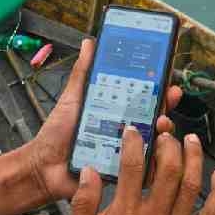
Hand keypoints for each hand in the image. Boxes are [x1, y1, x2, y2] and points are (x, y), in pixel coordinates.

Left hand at [21, 39, 182, 203]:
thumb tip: (89, 43)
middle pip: (154, 116)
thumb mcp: (72, 98)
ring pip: (154, 140)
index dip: (156, 86)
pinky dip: (153, 158)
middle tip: (170, 95)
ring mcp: (125, 151)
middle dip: (166, 104)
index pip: (141, 96)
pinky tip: (155, 149)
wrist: (44, 166)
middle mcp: (123, 130)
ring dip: (163, 129)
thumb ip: (83, 72)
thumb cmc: (57, 133)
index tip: (166, 75)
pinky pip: (144, 166)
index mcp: (114, 110)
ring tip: (161, 122)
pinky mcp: (123, 171)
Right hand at [69, 128, 214, 214]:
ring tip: (191, 140)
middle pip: (168, 170)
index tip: (133, 130)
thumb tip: (89, 172)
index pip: (131, 168)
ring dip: (194, 158)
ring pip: (191, 186)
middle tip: (165, 132)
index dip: (134, 143)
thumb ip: (82, 206)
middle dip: (168, 144)